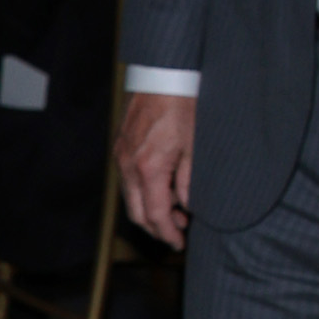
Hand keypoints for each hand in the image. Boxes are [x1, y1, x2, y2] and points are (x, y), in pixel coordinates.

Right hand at [116, 89, 196, 251]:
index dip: (167, 233)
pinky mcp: (122, 146)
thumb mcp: (196, 146)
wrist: (166, 75)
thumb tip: (187, 206)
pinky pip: (129, 179)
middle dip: (156, 227)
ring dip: (151, 208)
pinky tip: (164, 187)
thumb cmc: (184, 105)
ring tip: (177, 209)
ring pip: (130, 197)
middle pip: (136, 212)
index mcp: (149, 168)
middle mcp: (129, 165)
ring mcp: (122, 155)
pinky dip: (144, 191)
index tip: (179, 243)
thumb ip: (189, 181)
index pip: (154, 214)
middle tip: (179, 231)